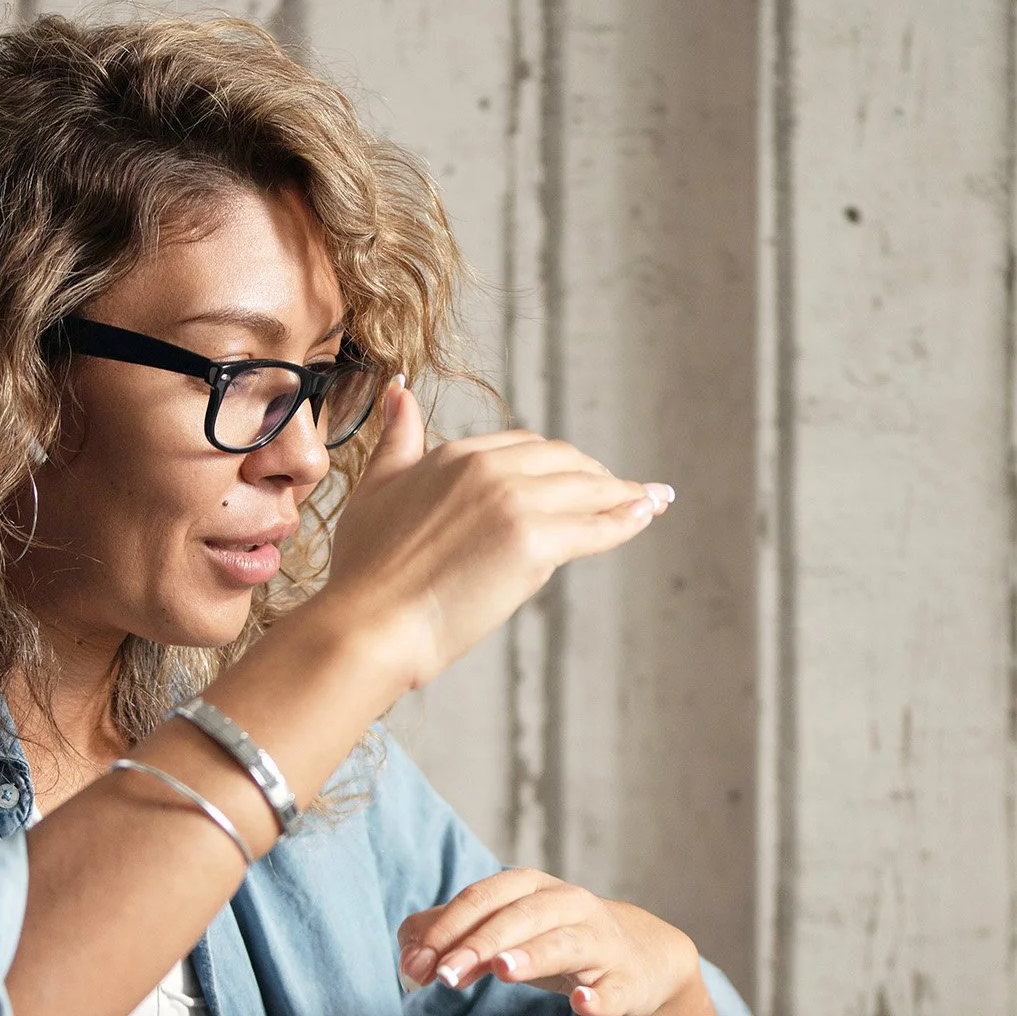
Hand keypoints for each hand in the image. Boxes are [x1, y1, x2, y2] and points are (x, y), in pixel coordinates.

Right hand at [321, 383, 673, 691]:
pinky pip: (597, 527)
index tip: (580, 476)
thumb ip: (398, 441)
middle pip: (564, 461)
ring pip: (588, 490)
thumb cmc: (364, 571)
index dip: (558, 463)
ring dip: (625, 495)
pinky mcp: (534, 544)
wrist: (369, 624)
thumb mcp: (377, 489)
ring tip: (651, 500)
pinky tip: (647, 515)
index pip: (525, 448)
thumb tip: (399, 391)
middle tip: (623, 492)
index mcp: (456, 455)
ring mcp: (514, 503)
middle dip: (596, 476)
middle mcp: (489, 468)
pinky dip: (627, 520)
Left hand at [396, 868, 699, 1015]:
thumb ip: (448, 937)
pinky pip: (611, 989)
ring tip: (503, 970)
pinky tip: (582, 1003)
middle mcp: (567, 905)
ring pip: (565, 944)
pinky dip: (598, 996)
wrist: (633, 960)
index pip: (482, 899)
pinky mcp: (624, 982)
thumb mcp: (499, 931)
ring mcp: (599, 942)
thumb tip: (410, 959)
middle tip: (443, 976)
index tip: (418, 964)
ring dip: (534, 955)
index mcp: (530, 888)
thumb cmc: (549, 940)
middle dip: (479, 944)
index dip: (448, 929)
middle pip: (519, 918)